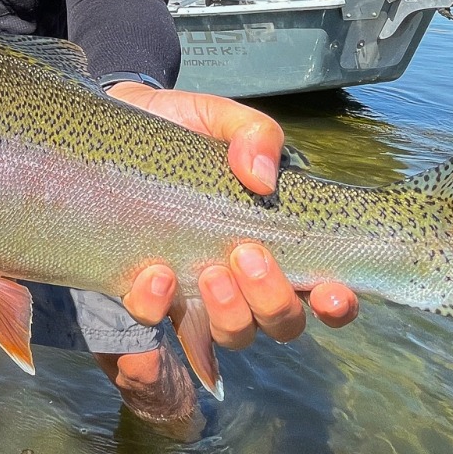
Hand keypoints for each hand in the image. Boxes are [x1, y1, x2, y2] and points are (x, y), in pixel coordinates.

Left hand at [107, 82, 358, 347]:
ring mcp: (196, 290)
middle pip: (281, 324)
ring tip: (211, 272)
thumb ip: (255, 134)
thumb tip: (262, 178)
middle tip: (248, 254)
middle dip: (273, 301)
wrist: (116, 121)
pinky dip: (157, 305)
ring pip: (231, 334)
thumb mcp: (222, 118)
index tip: (330, 292)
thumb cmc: (183, 126)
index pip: (321, 292)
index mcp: (276, 242)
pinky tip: (157, 274)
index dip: (336, 305)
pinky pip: (154, 318)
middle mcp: (244, 280)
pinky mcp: (145, 288)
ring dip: (229, 313)